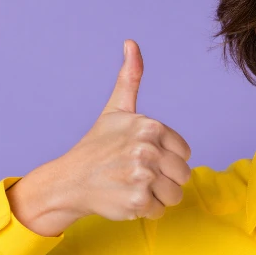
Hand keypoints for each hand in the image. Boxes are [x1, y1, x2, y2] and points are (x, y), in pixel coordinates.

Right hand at [31, 39, 192, 229]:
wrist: (70, 180)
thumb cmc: (97, 145)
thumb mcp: (116, 109)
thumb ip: (131, 78)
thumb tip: (131, 43)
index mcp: (149, 126)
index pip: (185, 152)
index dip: (167, 158)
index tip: (144, 157)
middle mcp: (147, 149)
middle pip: (183, 174)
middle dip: (164, 179)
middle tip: (137, 175)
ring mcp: (142, 176)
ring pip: (175, 195)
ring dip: (158, 196)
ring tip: (134, 187)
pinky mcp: (137, 202)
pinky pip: (160, 212)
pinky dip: (146, 210)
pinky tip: (127, 199)